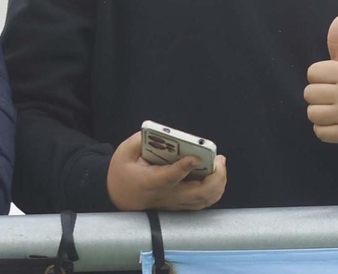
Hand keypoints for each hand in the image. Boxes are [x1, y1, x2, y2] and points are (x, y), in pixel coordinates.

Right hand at [106, 131, 227, 210]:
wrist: (118, 195)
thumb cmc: (122, 171)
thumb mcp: (124, 151)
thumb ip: (143, 139)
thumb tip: (164, 133)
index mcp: (150, 182)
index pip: (169, 178)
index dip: (183, 168)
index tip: (196, 157)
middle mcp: (166, 196)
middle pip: (197, 194)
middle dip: (215, 178)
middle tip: (219, 159)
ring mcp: (174, 203)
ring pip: (204, 200)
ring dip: (218, 184)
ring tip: (220, 164)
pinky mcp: (180, 204)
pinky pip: (203, 201)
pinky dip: (214, 189)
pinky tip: (216, 174)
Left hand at [304, 15, 337, 143]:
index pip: (312, 73)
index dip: (318, 77)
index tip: (331, 81)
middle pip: (308, 94)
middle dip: (317, 96)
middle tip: (332, 96)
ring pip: (312, 113)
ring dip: (319, 113)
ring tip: (333, 110)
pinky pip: (319, 132)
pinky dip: (324, 130)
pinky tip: (336, 123)